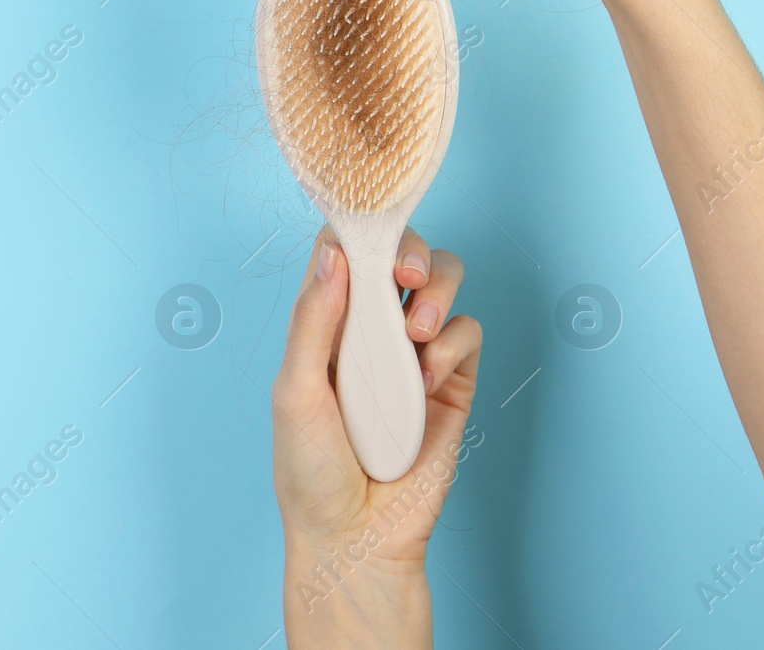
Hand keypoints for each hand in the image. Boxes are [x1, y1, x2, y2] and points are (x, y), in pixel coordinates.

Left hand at [273, 227, 482, 648]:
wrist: (355, 537)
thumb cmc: (310, 469)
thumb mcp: (295, 390)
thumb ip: (314, 320)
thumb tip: (335, 253)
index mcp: (324, 323)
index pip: (344, 252)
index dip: (359, 230)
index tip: (371, 228)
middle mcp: (370, 330)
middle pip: (401, 256)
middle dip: (410, 251)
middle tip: (404, 275)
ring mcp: (414, 354)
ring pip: (443, 284)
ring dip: (436, 292)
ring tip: (416, 332)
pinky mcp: (453, 383)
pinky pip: (468, 335)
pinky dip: (453, 345)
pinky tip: (429, 377)